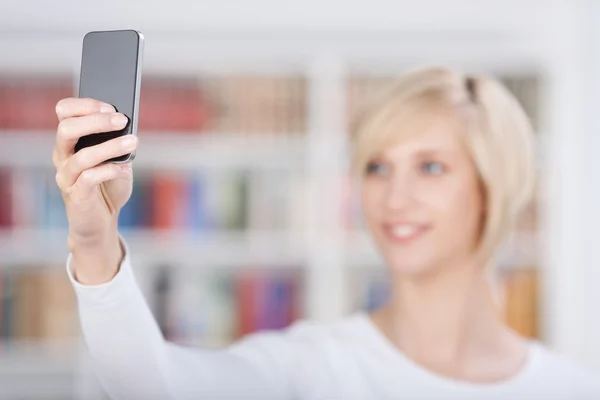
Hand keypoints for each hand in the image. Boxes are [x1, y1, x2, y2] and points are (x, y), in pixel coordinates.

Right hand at [53, 97, 138, 282]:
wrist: (102, 221)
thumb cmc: (109, 186)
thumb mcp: (118, 160)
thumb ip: (119, 144)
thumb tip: (129, 127)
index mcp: (70, 142)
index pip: (64, 112)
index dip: (84, 105)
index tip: (111, 107)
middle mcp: (63, 157)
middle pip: (66, 129)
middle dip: (95, 121)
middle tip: (121, 120)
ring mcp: (67, 177)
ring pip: (81, 156)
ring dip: (109, 146)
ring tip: (133, 142)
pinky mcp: (76, 196)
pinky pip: (88, 179)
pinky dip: (107, 170)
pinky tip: (122, 168)